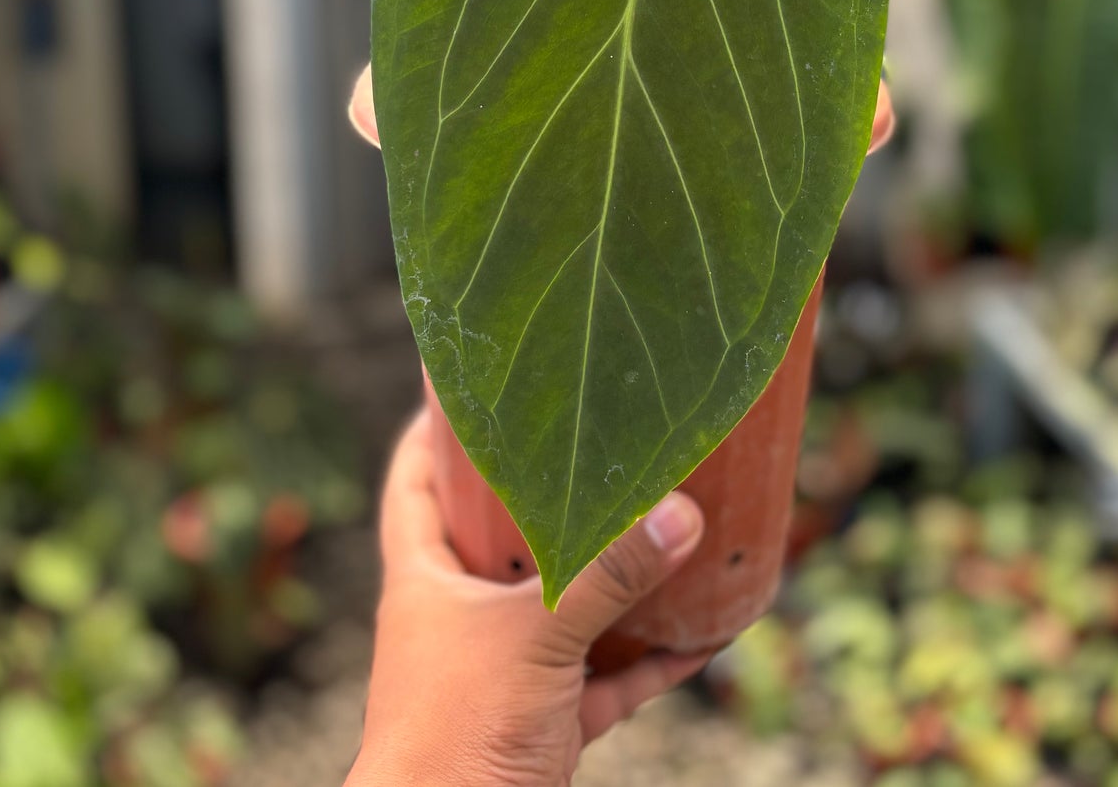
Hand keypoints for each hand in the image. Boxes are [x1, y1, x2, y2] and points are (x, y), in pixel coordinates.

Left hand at [346, 409, 710, 786]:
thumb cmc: (454, 736)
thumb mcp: (532, 637)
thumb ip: (606, 576)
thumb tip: (682, 514)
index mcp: (425, 579)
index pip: (414, 481)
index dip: (436, 429)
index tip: (477, 382)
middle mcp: (461, 619)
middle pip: (500, 537)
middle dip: (551, 497)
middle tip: (603, 443)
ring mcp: (505, 673)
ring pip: (564, 607)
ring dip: (615, 580)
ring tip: (668, 524)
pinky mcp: (546, 724)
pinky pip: (608, 678)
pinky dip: (652, 657)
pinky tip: (703, 632)